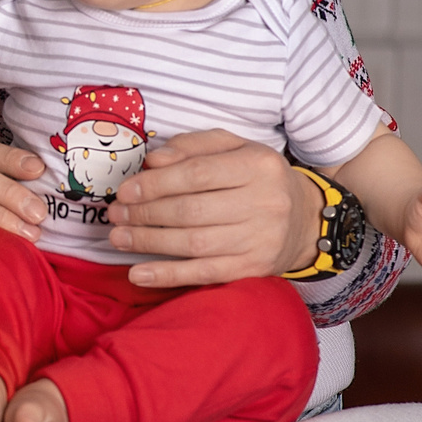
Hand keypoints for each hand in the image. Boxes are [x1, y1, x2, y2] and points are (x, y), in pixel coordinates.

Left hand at [107, 129, 318, 288]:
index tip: (125, 191)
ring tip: (118, 238)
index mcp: (257, 165)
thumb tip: (153, 161)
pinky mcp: (254, 269)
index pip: (196, 174)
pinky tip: (138, 274)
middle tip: (115, 215)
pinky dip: (168, 275)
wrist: (306, 220)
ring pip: (194, 243)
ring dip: (148, 242)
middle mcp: (264, 202)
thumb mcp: (234, 148)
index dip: (155, 184)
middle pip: (191, 210)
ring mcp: (260, 239)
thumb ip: (193, 145)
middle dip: (145, 213)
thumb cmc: (258, 179)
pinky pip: (205, 274)